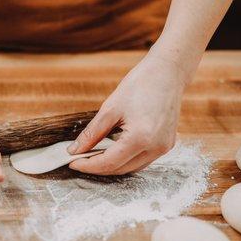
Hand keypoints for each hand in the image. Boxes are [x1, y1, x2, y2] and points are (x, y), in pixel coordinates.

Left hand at [68, 56, 185, 174]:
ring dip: (112, 165)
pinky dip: (126, 159)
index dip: (88, 165)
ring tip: (93, 156)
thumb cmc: (141, 84)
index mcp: (141, 138)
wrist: (168, 71)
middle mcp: (155, 147)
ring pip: (132, 168)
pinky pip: (143, 160)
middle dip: (98, 167)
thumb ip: (92, 133)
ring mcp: (163, 147)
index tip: (72, 162)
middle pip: (120, 169)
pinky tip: (113, 150)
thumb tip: (76, 149)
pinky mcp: (167, 144)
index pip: (109, 163)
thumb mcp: (110, 108)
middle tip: (79, 159)